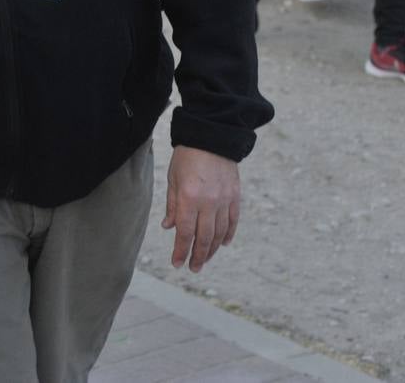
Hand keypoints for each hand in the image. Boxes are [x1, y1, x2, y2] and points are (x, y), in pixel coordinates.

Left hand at [162, 146, 239, 272]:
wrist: (211, 137)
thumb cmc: (186, 156)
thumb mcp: (173, 179)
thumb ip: (172, 205)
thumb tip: (169, 227)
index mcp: (189, 198)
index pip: (184, 233)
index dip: (181, 251)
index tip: (177, 264)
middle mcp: (208, 203)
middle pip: (204, 238)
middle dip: (198, 256)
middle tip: (193, 268)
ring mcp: (224, 200)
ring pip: (220, 233)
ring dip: (212, 249)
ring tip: (205, 259)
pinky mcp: (235, 197)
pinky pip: (232, 221)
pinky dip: (228, 234)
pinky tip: (223, 243)